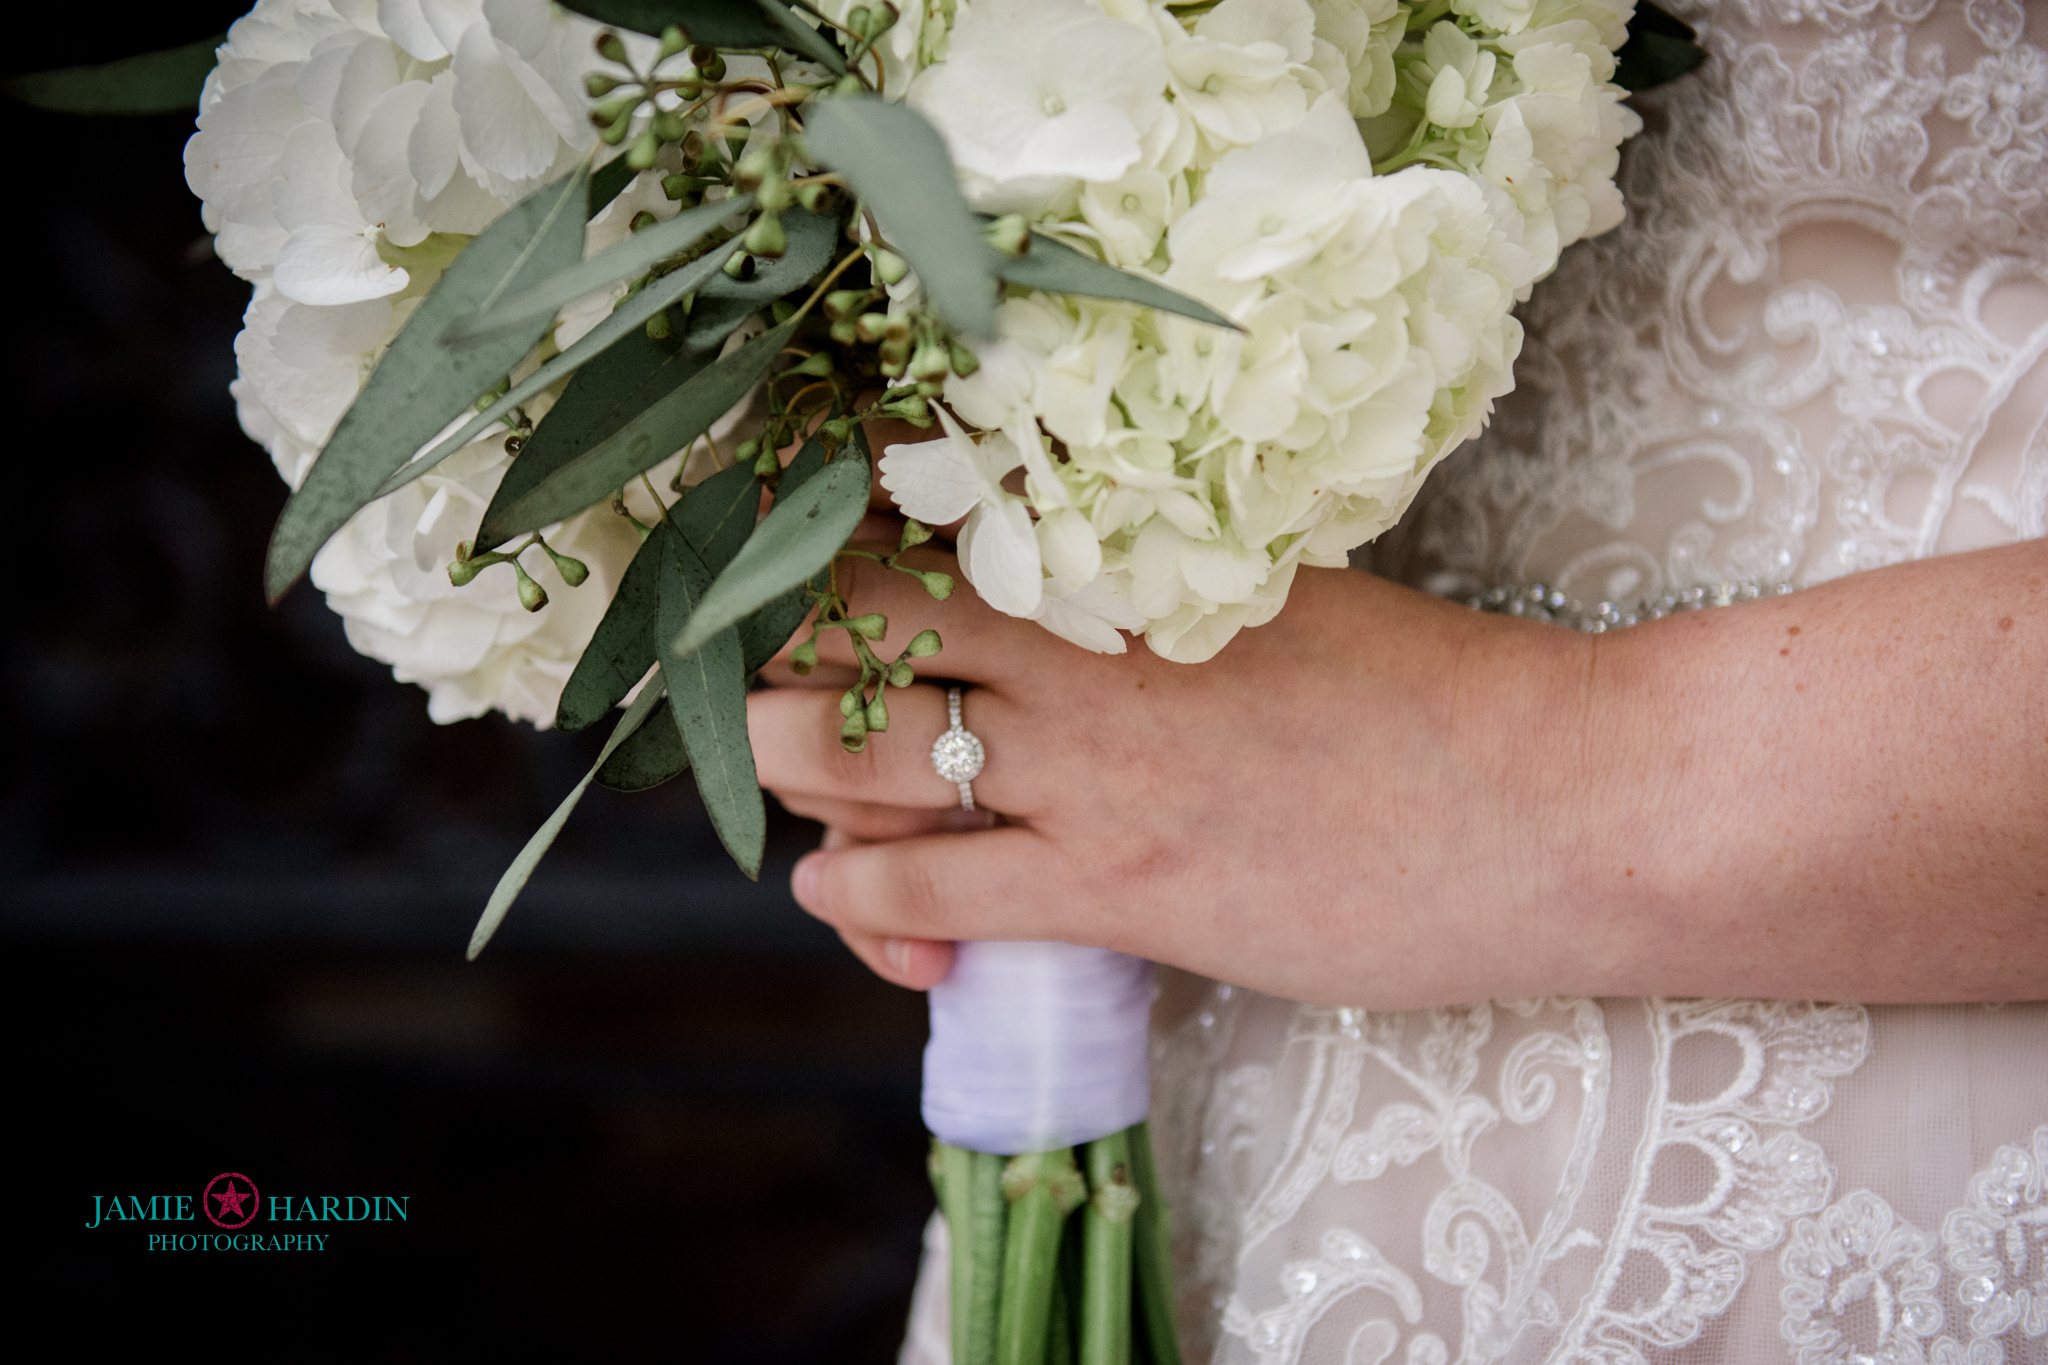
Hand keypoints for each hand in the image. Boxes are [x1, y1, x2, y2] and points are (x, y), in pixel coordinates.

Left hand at [751, 527, 2047, 1006]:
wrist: (1565, 804)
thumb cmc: (1440, 704)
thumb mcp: (1277, 606)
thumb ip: (1151, 604)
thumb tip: (1049, 624)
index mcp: (1124, 554)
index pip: (908, 514)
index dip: (812, 540)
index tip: (782, 566)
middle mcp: (1082, 641)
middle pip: (838, 623)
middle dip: (775, 661)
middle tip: (788, 699)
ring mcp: (1092, 764)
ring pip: (842, 753)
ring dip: (791, 780)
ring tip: (816, 804)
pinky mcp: (1117, 885)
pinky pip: (918, 888)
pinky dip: (856, 901)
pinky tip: (853, 899)